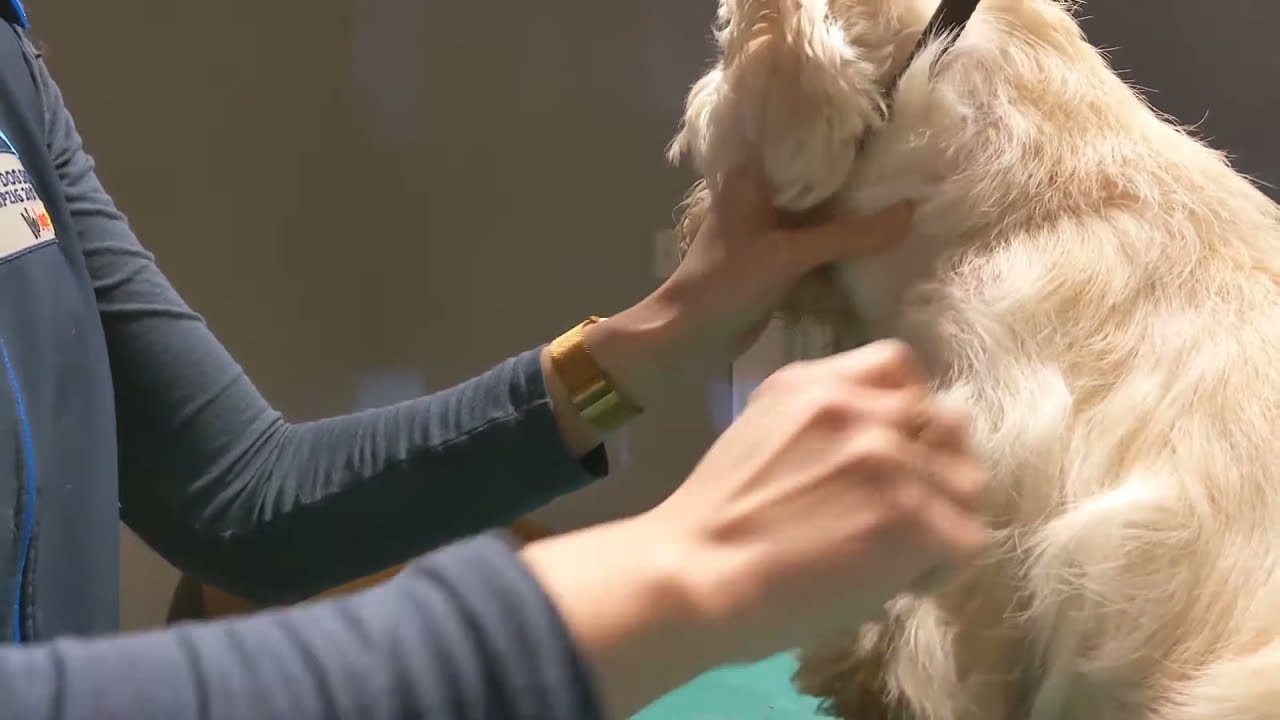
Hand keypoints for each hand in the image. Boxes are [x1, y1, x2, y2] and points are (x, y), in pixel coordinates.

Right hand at [522, 340, 989, 714]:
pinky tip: (895, 584)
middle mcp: (861, 407)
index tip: (893, 451)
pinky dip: (938, 568)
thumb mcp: (759, 432)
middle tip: (900, 513)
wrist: (692, 574)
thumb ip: (819, 423)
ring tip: (897, 555)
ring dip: (942, 520)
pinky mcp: (911, 518)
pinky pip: (967, 539)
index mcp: (816, 382)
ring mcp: (891, 460)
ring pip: (967, 485)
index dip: (909, 412)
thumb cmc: (710, 523)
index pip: (901, 367)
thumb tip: (877, 447)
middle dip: (933, 469)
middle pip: (948, 425)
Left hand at [585, 157, 912, 409]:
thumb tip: (910, 212)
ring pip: (822, 213)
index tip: (889, 127)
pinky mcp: (779, 259)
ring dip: (853, 216)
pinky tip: (881, 238)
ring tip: (906, 198)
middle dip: (857, 180)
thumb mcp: (789, 254)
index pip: (802, 139)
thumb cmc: (727, 280)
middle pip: (819, 178)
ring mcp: (771, 228)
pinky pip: (818, 244)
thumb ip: (849, 235)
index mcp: (751, 174)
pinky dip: (842, 245)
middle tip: (910, 168)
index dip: (842, 135)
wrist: (691, 336)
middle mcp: (761, 193)